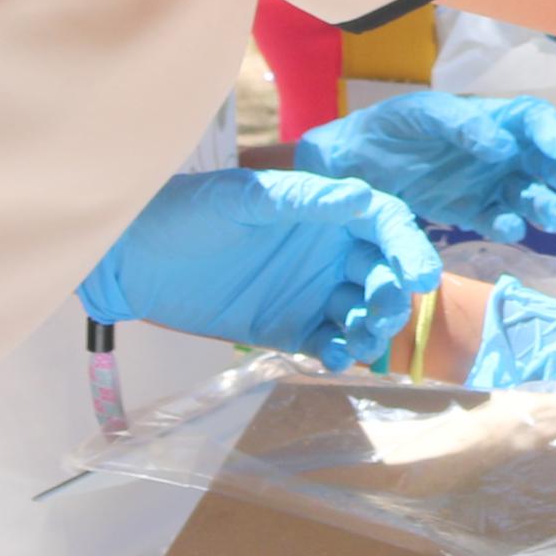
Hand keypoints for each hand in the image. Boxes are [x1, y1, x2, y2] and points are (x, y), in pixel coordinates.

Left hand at [78, 169, 438, 371]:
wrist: (134, 258)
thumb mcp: (244, 199)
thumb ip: (303, 201)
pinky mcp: (287, 328)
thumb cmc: (187, 212)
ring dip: (372, 327)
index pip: (383, 224)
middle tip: (385, 312)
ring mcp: (310, 291)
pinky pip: (329, 343)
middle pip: (381, 272)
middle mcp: (326, 251)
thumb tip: (362, 198)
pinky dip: (340, 352)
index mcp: (324, 212)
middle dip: (392, 293)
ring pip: (362, 312)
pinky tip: (334, 357)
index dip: (407, 246)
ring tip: (362, 339)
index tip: (421, 276)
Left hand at [297, 90, 555, 244]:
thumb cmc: (389, 126)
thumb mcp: (421, 113)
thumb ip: (462, 124)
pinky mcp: (472, 215)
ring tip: (551, 216)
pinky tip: (509, 228)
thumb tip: (504, 147)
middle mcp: (501, 152)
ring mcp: (489, 185)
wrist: (350, 165)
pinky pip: (500, 222)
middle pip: (547, 162)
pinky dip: (509, 226)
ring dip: (547, 204)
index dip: (555, 132)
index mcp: (493, 118)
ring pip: (532, 196)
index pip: (535, 121)